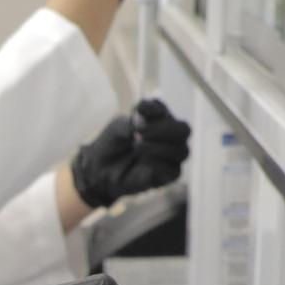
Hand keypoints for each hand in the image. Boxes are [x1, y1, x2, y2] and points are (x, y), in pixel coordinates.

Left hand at [70, 99, 190, 209]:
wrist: (100, 170)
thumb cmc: (111, 146)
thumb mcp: (117, 128)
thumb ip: (131, 122)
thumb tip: (143, 120)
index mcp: (157, 119)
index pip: (163, 109)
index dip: (154, 108)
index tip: (137, 110)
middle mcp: (169, 136)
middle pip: (184, 130)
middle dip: (164, 129)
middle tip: (140, 132)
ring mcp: (171, 156)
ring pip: (182, 151)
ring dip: (160, 147)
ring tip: (137, 146)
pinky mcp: (168, 175)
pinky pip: (174, 170)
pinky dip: (159, 164)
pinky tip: (144, 162)